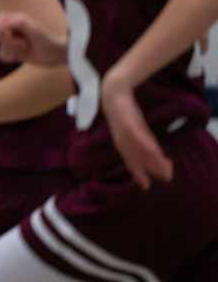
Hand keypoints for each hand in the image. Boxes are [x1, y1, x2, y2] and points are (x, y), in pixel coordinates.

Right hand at [0, 11, 67, 65]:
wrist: (57, 55)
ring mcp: (14, 42)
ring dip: (11, 50)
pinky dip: (11, 57)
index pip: (0, 18)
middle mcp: (14, 30)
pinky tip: (21, 56)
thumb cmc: (48, 40)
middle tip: (23, 43)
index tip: (10, 33)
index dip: (1, 26)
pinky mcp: (14, 53)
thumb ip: (19, 22)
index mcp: (17, 20)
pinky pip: (2, 56)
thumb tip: (3, 25)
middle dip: (9, 41)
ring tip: (24, 49)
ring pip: (0, 46)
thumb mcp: (35, 29)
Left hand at [101, 74, 172, 189]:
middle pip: (137, 161)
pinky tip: (155, 152)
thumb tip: (156, 153)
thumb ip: (144, 141)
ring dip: (153, 161)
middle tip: (167, 178)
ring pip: (140, 152)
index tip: (147, 186)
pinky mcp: (128, 124)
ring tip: (166, 169)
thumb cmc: (124, 114)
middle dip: (151, 171)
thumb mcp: (136, 130)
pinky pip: (138, 137)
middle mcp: (122, 142)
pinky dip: (146, 146)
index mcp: (122, 145)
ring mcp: (124, 134)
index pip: (131, 163)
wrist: (114, 95)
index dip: (138, 175)